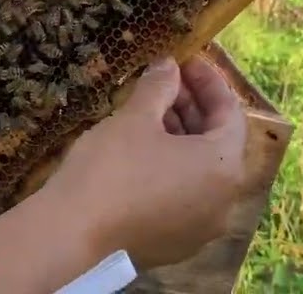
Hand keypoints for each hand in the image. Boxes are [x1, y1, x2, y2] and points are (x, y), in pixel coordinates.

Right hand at [41, 55, 247, 268]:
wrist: (72, 235)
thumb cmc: (111, 168)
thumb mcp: (135, 117)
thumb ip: (159, 87)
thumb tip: (169, 66)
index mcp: (223, 167)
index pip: (230, 113)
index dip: (208, 81)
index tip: (186, 58)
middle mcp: (224, 201)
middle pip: (217, 143)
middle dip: (192, 108)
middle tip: (165, 81)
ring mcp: (201, 227)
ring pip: (199, 171)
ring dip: (180, 137)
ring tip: (150, 111)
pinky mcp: (176, 243)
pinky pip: (183, 196)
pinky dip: (171, 168)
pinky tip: (142, 150)